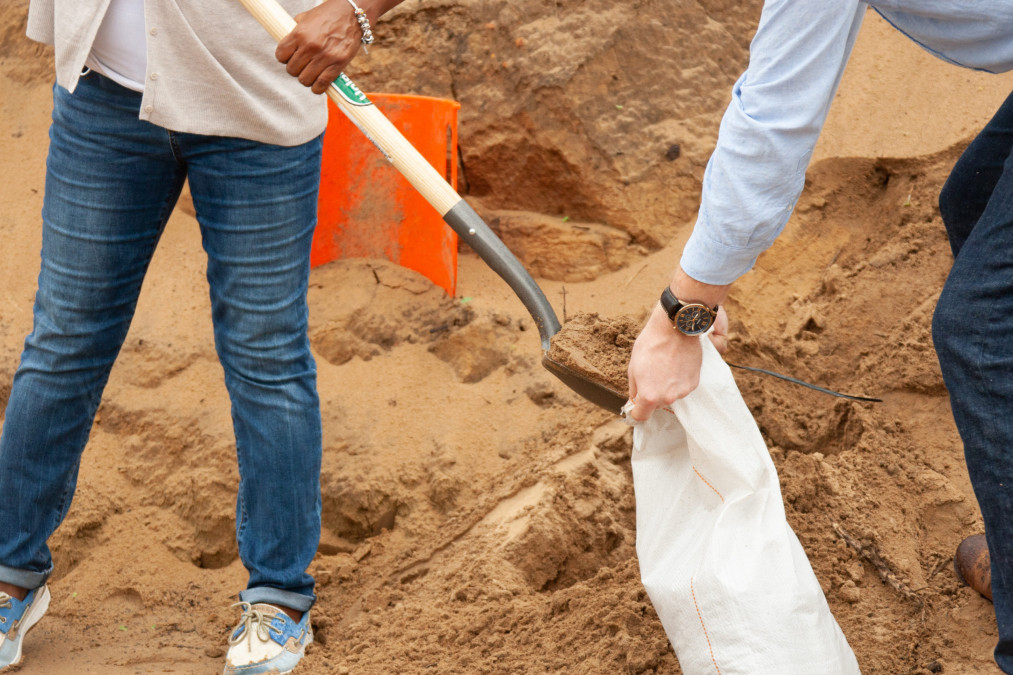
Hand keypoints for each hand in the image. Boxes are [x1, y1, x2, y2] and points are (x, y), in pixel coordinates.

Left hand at [276, 0, 367, 93]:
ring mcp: (325, 56)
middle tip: (301, 65)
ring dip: (306, 78)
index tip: (288, 57)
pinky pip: (321, 84)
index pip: (281, 55)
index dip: (283, 58)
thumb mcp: (307, 17)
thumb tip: (288, 43)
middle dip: (295, 69)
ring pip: (305, 79)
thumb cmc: (329, 15)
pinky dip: (317, 88)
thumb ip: (296, 30)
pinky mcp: (337, 64)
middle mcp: (310, 46)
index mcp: (299, 33)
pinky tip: (317, 84)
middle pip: (292, 70)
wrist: (352, 14)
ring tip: (310, 73)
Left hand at [626, 304, 728, 420]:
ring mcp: (682, 392)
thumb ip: (634, 388)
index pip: (641, 417)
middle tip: (651, 375)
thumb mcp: (633, 366)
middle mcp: (667, 398)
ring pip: (669, 396)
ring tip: (664, 366)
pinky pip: (681, 387)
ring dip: (666, 387)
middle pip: (656, 405)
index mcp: (649, 396)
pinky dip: (678, 380)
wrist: (675, 329)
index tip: (636, 406)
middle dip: (651, 395)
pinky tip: (675, 365)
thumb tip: (634, 400)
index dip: (636, 412)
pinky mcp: (693, 383)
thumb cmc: (651, 344)